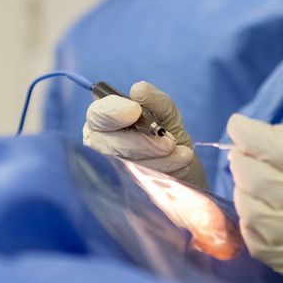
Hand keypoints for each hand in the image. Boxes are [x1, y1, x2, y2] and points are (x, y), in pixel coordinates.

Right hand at [82, 81, 206, 189]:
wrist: (184, 173)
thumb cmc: (169, 139)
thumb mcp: (168, 115)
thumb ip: (156, 101)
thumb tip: (138, 90)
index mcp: (104, 120)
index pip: (98, 114)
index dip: (114, 112)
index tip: (135, 111)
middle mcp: (98, 144)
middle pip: (110, 143)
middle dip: (143, 143)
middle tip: (170, 143)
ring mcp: (107, 169)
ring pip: (126, 164)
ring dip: (160, 159)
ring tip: (181, 154)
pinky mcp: (120, 191)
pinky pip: (139, 181)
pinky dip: (164, 172)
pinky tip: (178, 165)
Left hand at [226, 115, 282, 282]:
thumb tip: (267, 138)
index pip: (274, 148)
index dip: (247, 132)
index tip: (239, 125)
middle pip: (253, 178)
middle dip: (242, 160)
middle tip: (245, 154)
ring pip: (248, 208)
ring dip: (243, 189)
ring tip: (252, 182)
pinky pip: (253, 238)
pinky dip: (250, 218)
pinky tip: (259, 210)